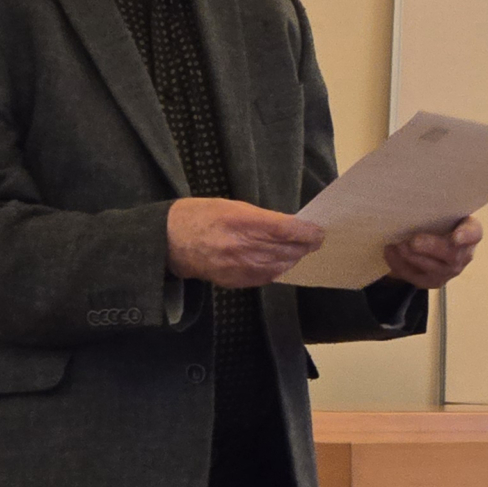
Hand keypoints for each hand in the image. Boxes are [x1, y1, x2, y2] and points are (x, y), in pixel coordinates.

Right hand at [167, 198, 324, 288]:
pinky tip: (281, 263)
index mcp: (241, 222)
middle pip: (286, 250)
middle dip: (305, 246)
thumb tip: (287, 226)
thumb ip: (260, 217)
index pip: (285, 229)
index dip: (306, 232)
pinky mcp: (233, 281)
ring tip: (301, 251)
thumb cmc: (199, 216)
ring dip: (293, 259)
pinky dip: (277, 270)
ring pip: (279, 266)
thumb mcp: (231, 206)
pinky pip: (264, 278)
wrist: (168, 241)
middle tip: (316, 241)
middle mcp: (242, 246)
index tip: (319, 231)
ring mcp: (238, 267)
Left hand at [382, 217, 481, 289]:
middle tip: (412, 242)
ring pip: (432, 268)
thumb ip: (433, 207)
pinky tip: (390, 252)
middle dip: (430, 247)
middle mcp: (463, 254)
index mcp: (470, 231)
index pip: (474, 233)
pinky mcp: (432, 282)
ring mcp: (448, 271)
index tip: (456, 237)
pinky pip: (416, 277)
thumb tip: (414, 201)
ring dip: (411, 256)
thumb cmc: (435, 218)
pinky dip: (400, 264)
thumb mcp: (438, 210)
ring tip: (397, 244)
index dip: (466, 235)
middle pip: (451, 254)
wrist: (426, 240)